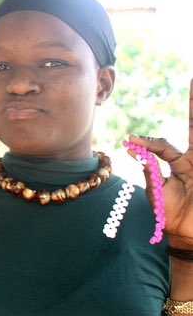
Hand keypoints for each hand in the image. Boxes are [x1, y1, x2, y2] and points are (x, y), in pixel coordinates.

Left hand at [128, 79, 192, 245]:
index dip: (145, 143)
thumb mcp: (157, 192)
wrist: (190, 237)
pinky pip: (191, 152)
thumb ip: (150, 170)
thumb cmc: (172, 217)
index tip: (129, 141)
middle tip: (192, 78)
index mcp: (179, 164)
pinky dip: (184, 143)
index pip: (162, 146)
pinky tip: (191, 144)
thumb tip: (135, 148)